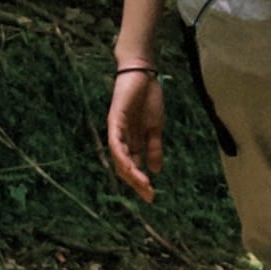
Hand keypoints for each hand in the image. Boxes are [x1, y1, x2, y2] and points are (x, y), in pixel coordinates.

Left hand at [107, 68, 164, 202]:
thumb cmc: (148, 98)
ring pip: (119, 158)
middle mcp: (121, 138)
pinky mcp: (114, 120)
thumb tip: (155, 170)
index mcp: (131, 141)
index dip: (141, 181)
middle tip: (148, 194)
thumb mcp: (156, 127)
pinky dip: (122, 155)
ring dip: (130, 172)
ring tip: (142, 184)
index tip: (151, 195)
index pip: (133, 166)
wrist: (144, 74)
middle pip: (124, 166)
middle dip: (136, 182)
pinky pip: (115, 142)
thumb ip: (153, 147)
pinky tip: (129, 165)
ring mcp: (116, 130)